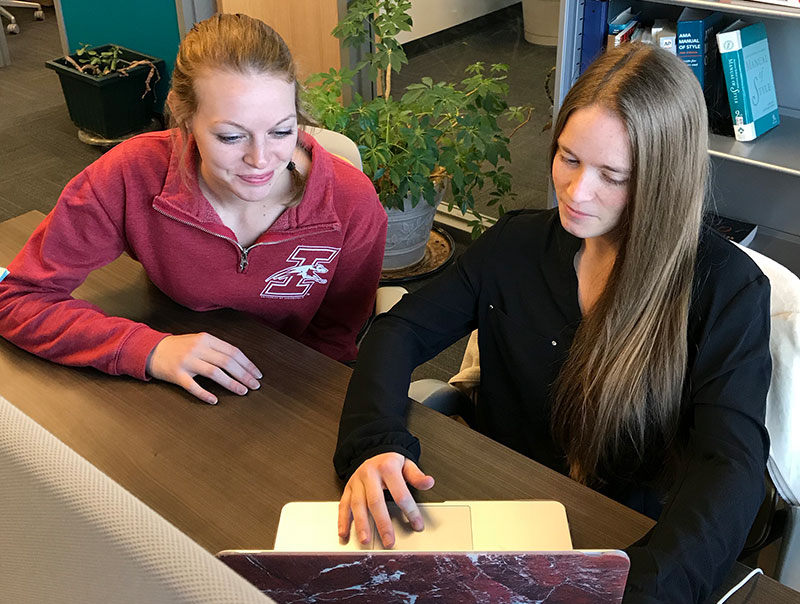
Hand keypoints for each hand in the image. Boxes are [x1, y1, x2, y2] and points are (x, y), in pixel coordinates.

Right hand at [146, 333, 261, 404]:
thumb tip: (241, 362)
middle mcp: (198, 348)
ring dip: (231, 384)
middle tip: (255, 385)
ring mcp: (187, 361)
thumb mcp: (199, 341)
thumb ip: (217, 349)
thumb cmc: (179, 347)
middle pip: (227, 362)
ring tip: (243, 391)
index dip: (247, 364)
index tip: (257, 374)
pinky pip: (193, 386)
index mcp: (206, 339)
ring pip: (214, 373)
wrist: (151, 350)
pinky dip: (205, 394)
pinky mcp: (176, 374)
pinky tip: (215, 400)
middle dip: (244, 375)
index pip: (233, 351)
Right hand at [338, 452, 434, 547]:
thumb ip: (417, 476)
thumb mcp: (406, 464)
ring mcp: (357, 482)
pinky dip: (342, 521)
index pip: (400, 493)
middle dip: (382, 524)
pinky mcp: (348, 488)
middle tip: (389, 541)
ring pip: (358, 505)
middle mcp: (369, 474)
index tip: (417, 525)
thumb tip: (429, 482)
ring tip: (366, 540)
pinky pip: (343, 505)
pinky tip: (344, 534)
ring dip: (361, 524)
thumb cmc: (390, 462)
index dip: (410, 511)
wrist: (372, 450)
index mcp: (387, 468)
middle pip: (376, 502)